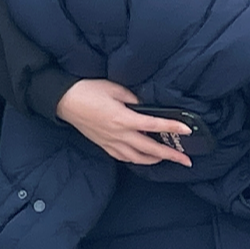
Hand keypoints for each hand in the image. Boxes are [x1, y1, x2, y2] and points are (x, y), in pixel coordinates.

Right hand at [57, 78, 193, 165]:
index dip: (172, 127)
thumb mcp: (114, 88)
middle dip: (171, 155)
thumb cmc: (87, 90)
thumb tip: (146, 106)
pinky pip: (123, 157)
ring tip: (166, 159)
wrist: (62, 100)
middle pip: (150, 149)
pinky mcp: (103, 144)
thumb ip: (133, 98)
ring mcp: (110, 141)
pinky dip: (136, 159)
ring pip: (137, 158)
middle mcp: (118, 134)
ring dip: (154, 160)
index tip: (187, 130)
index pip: (154, 125)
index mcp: (123, 118)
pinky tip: (142, 157)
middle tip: (186, 160)